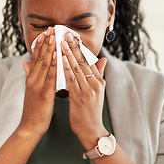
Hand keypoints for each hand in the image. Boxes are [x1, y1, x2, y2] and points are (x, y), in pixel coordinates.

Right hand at [18, 27, 56, 136]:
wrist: (29, 127)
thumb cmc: (33, 109)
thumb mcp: (29, 90)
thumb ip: (27, 75)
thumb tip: (24, 63)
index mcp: (30, 78)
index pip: (35, 57)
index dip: (40, 44)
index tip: (45, 32)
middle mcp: (32, 80)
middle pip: (39, 57)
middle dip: (46, 42)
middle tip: (51, 28)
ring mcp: (37, 86)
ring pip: (44, 64)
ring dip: (50, 49)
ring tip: (54, 36)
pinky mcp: (44, 94)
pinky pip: (50, 77)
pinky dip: (54, 65)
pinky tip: (58, 55)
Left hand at [61, 32, 107, 148]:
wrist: (91, 130)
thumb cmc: (91, 110)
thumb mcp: (98, 91)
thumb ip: (98, 74)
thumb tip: (102, 59)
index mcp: (99, 81)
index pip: (89, 60)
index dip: (80, 47)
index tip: (73, 36)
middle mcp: (95, 84)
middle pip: (83, 61)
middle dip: (74, 46)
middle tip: (66, 33)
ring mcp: (88, 90)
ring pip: (77, 68)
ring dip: (69, 54)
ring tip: (62, 42)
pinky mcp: (80, 97)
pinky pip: (71, 80)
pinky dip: (66, 68)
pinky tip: (60, 60)